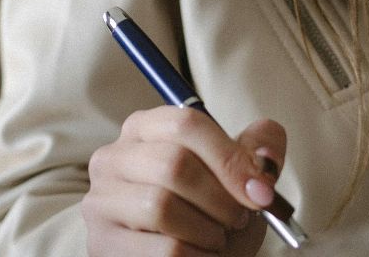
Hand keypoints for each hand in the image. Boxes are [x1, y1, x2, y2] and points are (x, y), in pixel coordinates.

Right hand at [83, 106, 287, 256]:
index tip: (261, 191)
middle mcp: (114, 157)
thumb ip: (253, 155)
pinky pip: (163, 249)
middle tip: (238, 219)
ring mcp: (102, 201)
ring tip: (216, 239)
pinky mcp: (103, 243)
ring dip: (207, 230)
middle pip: (174, 164)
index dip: (231, 158)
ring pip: (161, 206)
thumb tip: (266, 149)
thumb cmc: (205, 216)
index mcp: (144, 128)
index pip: (186, 124)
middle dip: (221, 198)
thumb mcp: (232, 181)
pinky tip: (200, 256)